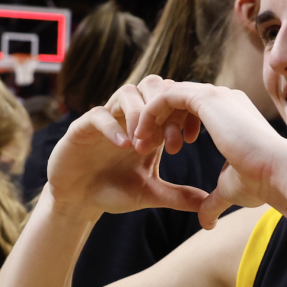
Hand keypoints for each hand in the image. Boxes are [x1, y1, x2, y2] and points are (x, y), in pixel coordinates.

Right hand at [46, 81, 208, 219]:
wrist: (78, 201)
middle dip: (164, 108)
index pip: (171, 100)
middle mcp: (128, 116)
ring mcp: (106, 119)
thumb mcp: (150, 193)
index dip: (184, 113)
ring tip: (145, 144)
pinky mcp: (81, 128)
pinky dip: (114, 127)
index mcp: (148, 126)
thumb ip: (178, 196)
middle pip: (152, 85)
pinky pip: (99, 114)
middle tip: (168, 141)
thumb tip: (207, 201)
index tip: (189, 140)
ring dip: (141, 114)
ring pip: (127, 92)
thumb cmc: (114, 192)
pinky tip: (126, 146)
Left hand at [131, 78, 286, 227]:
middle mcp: (225, 99)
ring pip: (169, 93)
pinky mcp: (206, 98)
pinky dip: (150, 113)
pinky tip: (142, 137)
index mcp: (233, 114)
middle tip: (143, 146)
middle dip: (159, 120)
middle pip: (180, 98)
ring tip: (139, 143)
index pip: (195, 109)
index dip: (176, 127)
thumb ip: (214, 201)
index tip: (164, 152)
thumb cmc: (262, 183)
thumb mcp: (231, 190)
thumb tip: (207, 223)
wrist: (279, 174)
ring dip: (151, 117)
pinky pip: (165, 96)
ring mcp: (216, 95)